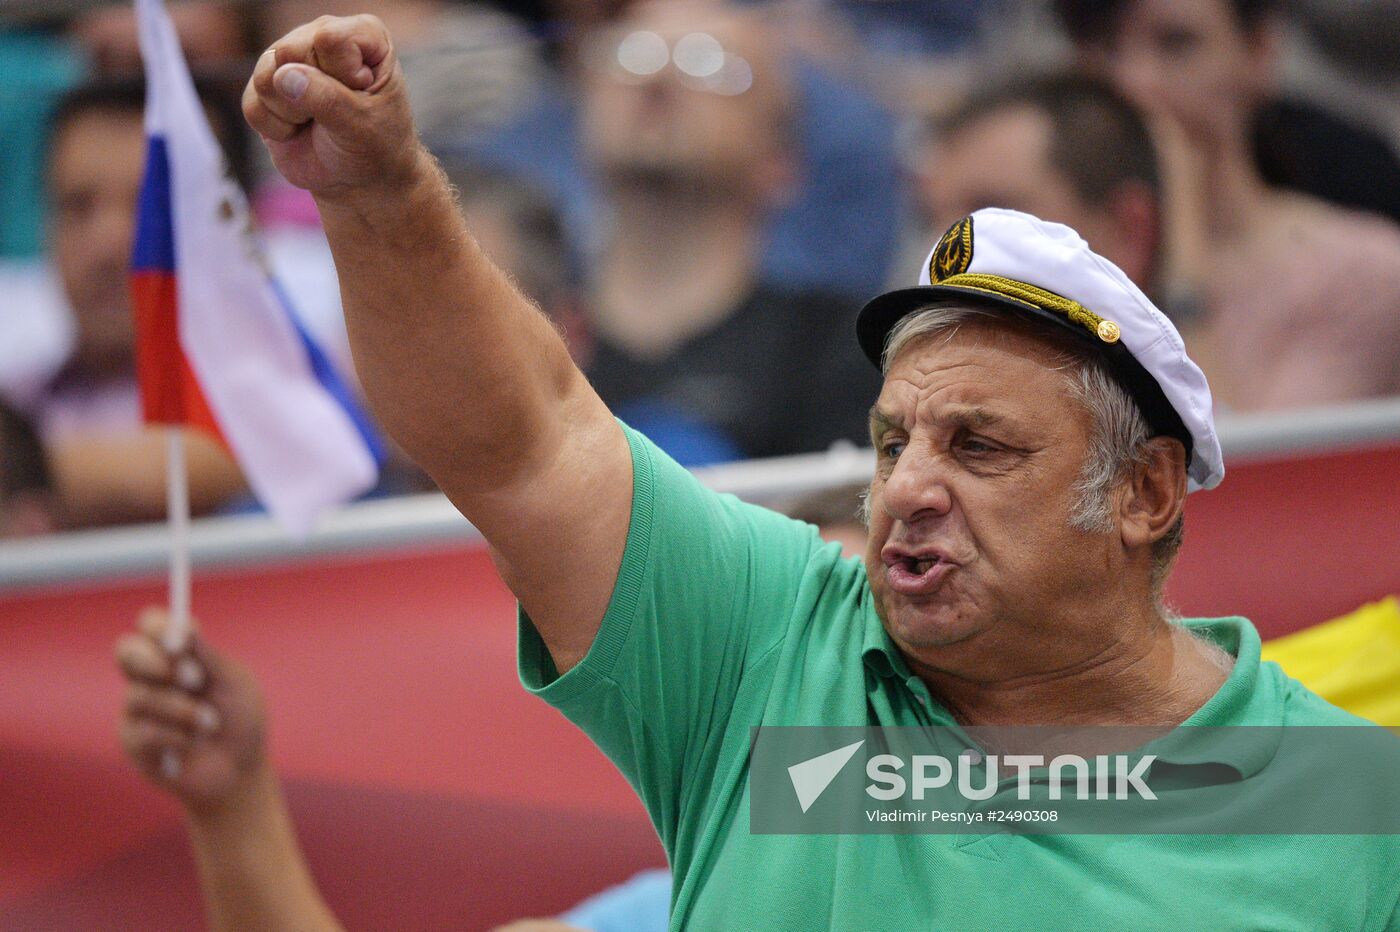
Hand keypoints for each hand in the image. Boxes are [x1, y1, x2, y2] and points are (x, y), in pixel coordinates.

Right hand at [115, 608, 267, 813]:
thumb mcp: (235, 683)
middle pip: (126, 650)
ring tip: (211, 724)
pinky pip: (144, 730)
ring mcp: (137, 708)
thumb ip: (209, 657)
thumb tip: (183, 627)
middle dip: (154, 661)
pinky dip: (176, 737)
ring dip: (183, 710)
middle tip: (190, 677)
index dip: (157, 625)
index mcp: (177, 654)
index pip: (151, 625)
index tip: (179, 636)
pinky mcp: (132, 740)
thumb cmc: (242, 720)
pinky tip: (192, 745)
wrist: (239, 771)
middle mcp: (151, 676)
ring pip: (141, 695)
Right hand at [242, 14, 420, 196]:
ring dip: (291, 114)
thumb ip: (327, 99)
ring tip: (317, 122)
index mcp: (363, 35)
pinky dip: (275, 129)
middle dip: (310, 97)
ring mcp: (290, 60)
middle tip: (335, 116)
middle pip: (288, 53)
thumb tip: (282, 76)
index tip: (362, 96)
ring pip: (265, 78)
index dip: (340, 76)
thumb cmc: (375, 147)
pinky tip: (298, 130)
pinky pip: (251, 104)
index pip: (329, 40)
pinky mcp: (266, 87)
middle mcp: (321, 37)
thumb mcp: (362, 125)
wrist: (359, 181)